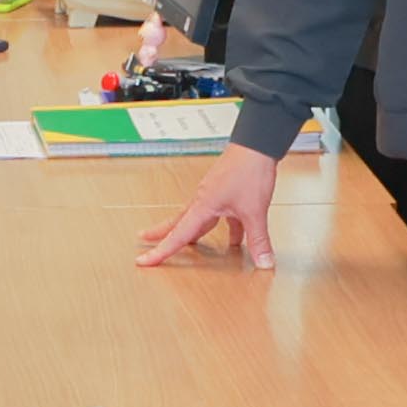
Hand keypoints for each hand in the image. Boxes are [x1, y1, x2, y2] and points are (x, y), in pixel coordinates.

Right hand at [136, 147, 284, 270]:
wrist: (258, 145)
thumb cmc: (248, 169)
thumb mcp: (254, 211)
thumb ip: (258, 239)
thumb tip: (263, 261)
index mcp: (203, 206)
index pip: (177, 235)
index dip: (160, 251)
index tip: (143, 260)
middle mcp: (204, 200)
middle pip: (179, 223)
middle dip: (162, 234)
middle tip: (146, 240)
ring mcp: (214, 194)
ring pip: (199, 219)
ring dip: (194, 234)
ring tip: (191, 245)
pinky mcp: (226, 190)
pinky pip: (220, 215)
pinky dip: (225, 228)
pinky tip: (235, 238)